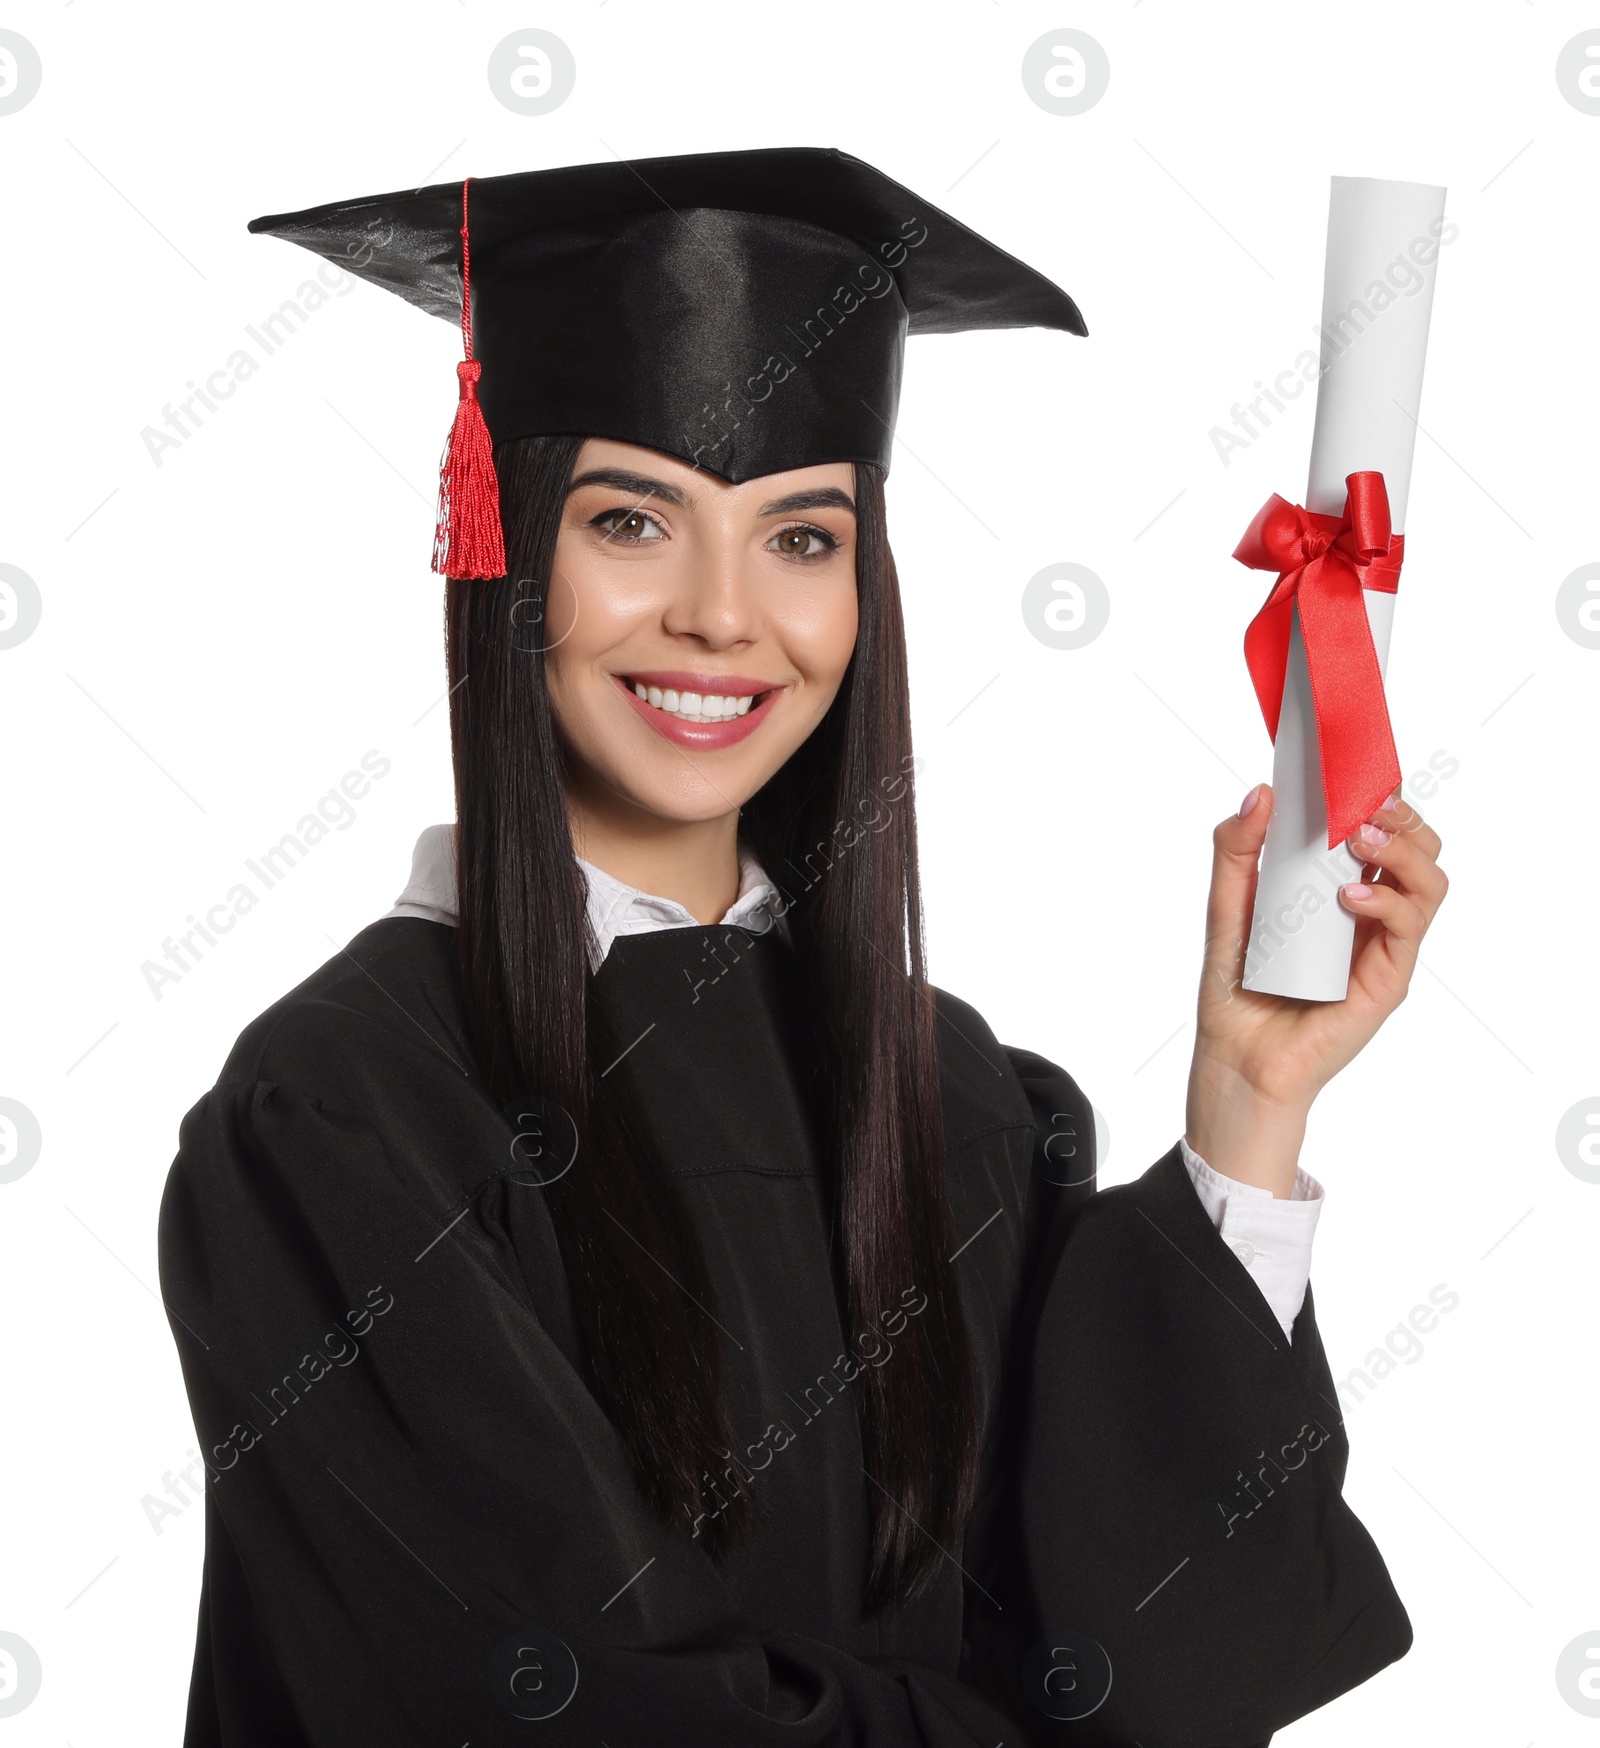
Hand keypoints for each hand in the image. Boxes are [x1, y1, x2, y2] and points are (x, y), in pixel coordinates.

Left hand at [1184, 782, 1448, 1195]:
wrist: (1236, 1057)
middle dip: (1401, 816)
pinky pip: (1409, 927)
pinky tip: (1351, 898)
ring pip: (1429, 880)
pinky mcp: (1386, 977)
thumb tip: (1261, 793)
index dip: (1377, 796)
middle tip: (1368, 804)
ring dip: (1404, 851)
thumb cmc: (1236, 986)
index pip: (1375, 830)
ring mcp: (1381, 943)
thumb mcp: (1226, 904)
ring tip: (1364, 841)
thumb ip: (1237, 849)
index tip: (1355, 771)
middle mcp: (1366, 911)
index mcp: (1334, 887)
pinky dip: (1387, 902)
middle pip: (1416, 847)